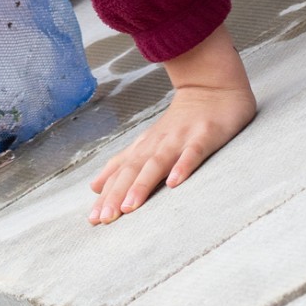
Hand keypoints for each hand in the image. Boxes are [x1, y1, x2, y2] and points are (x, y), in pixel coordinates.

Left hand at [88, 25, 254, 222]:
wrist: (211, 86)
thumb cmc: (180, 122)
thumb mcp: (148, 142)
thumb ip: (124, 164)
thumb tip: (94, 187)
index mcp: (144, 147)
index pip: (121, 173)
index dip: (107, 195)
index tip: (94, 219)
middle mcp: (158, 143)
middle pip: (133, 170)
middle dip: (117, 194)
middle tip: (104, 218)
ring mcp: (180, 139)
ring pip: (158, 163)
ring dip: (142, 184)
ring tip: (130, 206)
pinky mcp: (205, 135)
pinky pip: (192, 153)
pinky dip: (183, 166)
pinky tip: (175, 183)